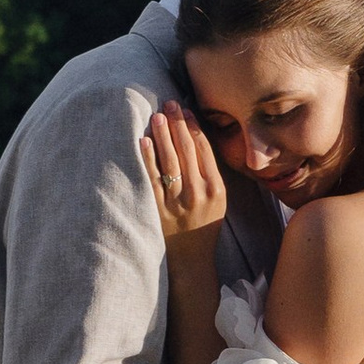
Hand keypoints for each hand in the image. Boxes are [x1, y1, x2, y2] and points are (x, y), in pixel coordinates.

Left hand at [144, 103, 226, 245]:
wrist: (192, 258)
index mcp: (216, 188)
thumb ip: (210, 173)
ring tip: (158, 116)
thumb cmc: (205, 225)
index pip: (203, 150)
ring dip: (163, 135)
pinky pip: (153, 179)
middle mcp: (198, 193)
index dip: (193, 127)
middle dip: (177, 124)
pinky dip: (148, 158)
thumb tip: (196, 140)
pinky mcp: (160, 209)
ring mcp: (178, 201)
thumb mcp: (219, 200)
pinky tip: (144, 141)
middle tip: (170, 104)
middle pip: (186, 150)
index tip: (186, 111)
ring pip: (170, 161)